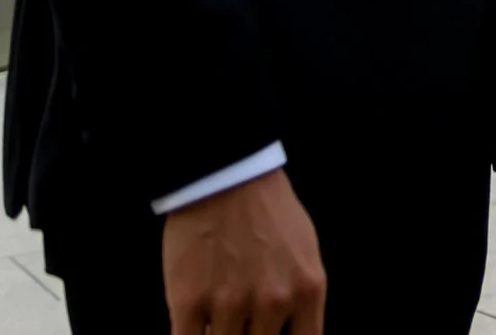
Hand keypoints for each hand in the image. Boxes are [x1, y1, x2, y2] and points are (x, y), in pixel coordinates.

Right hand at [160, 168, 324, 334]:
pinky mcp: (189, 302)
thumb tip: (293, 332)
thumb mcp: (305, 254)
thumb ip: (302, 300)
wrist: (226, 175)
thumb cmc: (267, 212)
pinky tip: (193, 326)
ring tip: (217, 318)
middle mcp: (273, 302)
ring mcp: (230, 304)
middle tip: (241, 324)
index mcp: (307, 290)